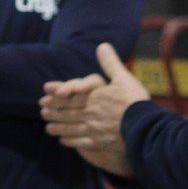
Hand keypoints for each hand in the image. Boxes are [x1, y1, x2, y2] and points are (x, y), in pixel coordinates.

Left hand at [40, 43, 148, 176]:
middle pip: (68, 112)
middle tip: (42, 112)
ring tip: (47, 129)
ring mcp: (94, 130)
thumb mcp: (124, 78)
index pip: (71, 96)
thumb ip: (111, 63)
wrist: (145, 128)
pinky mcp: (100, 143)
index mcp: (95, 97)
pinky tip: (63, 141)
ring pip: (71, 128)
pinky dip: (70, 141)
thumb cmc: (135, 102)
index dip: (56, 97)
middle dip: (54, 112)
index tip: (44, 96)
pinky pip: (81, 143)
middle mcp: (91, 113)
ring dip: (58, 127)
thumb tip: (102, 45)